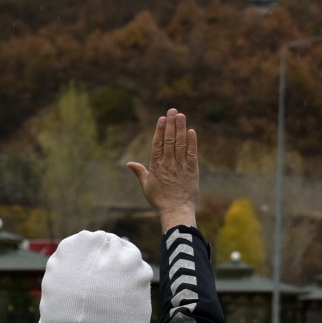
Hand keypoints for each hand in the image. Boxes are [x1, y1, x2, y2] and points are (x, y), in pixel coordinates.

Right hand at [126, 108, 198, 231]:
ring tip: (181, 116)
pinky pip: (192, 154)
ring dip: (181, 129)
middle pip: (169, 140)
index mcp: (156, 167)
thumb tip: (129, 163)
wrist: (176, 212)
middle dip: (171, 124)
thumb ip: (140, 172)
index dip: (160, 130)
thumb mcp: (146, 186)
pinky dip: (192, 142)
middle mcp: (169, 164)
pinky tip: (191, 131)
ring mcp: (181, 167)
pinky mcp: (192, 171)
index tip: (162, 119)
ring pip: (181, 144)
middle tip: (173, 110)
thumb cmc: (160, 201)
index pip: (157, 144)